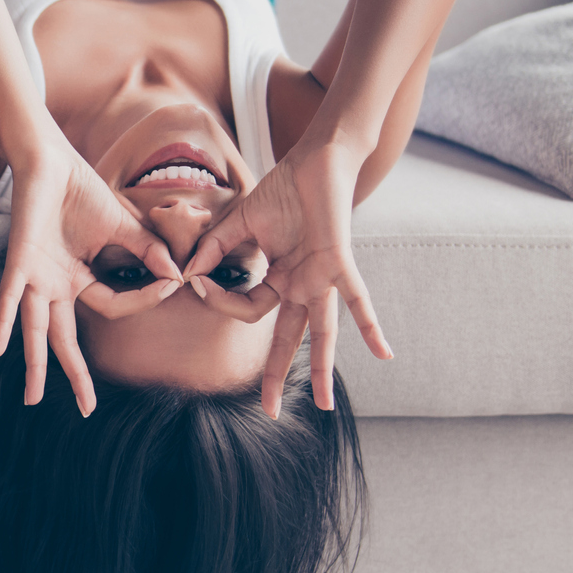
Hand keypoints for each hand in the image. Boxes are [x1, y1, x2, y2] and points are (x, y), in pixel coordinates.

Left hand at [0, 133, 181, 414]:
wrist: (50, 159)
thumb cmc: (81, 190)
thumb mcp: (122, 226)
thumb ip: (147, 251)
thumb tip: (179, 275)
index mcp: (78, 279)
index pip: (113, 306)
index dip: (143, 299)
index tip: (169, 284)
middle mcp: (55, 285)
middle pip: (65, 339)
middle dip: (75, 375)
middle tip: (87, 409)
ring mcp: (36, 277)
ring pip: (35, 330)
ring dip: (36, 365)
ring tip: (35, 399)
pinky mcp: (19, 262)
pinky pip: (10, 298)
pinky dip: (4, 323)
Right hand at [185, 144, 391, 416]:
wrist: (317, 162)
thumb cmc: (284, 190)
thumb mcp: (241, 223)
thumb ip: (216, 247)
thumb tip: (188, 273)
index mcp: (280, 279)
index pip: (248, 309)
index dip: (220, 300)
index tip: (197, 282)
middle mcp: (302, 286)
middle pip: (288, 340)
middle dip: (277, 375)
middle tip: (268, 410)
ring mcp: (321, 278)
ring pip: (321, 332)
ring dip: (322, 369)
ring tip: (321, 404)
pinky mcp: (338, 263)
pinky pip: (356, 299)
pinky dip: (369, 326)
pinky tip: (384, 354)